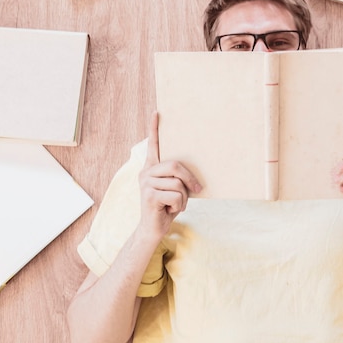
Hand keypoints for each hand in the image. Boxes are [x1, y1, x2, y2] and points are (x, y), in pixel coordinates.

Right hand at [138, 112, 201, 237]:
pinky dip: (179, 206)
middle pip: (176, 165)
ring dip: (184, 198)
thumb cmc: (167, 207)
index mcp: (151, 168)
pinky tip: (169, 210)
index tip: (157, 112)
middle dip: (190, 179)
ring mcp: (145, 184)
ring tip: (174, 205)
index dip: (154, 129)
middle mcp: (146, 173)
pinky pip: (176, 195)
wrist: (153, 229)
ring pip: (178, 184)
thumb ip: (178, 177)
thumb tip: (196, 173)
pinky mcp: (148, 195)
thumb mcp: (175, 189)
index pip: (153, 146)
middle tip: (198, 190)